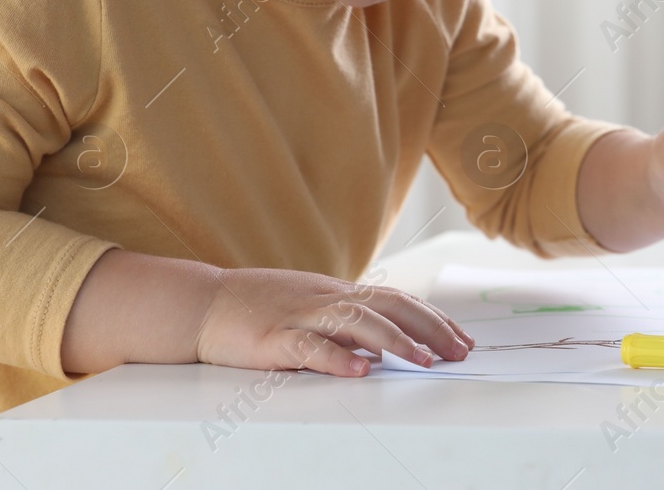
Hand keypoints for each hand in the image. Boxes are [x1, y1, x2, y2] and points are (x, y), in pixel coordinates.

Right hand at [194, 266, 475, 377]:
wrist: (202, 303)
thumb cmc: (258, 307)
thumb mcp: (311, 306)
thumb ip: (347, 320)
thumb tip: (387, 341)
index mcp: (339, 293)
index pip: (398, 300)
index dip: (433, 318)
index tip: (461, 338)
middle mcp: (328, 299)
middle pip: (390, 307)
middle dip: (430, 329)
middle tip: (459, 351)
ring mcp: (302, 316)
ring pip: (358, 323)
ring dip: (395, 342)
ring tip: (424, 361)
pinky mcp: (274, 338)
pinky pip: (311, 347)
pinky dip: (338, 358)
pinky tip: (361, 371)